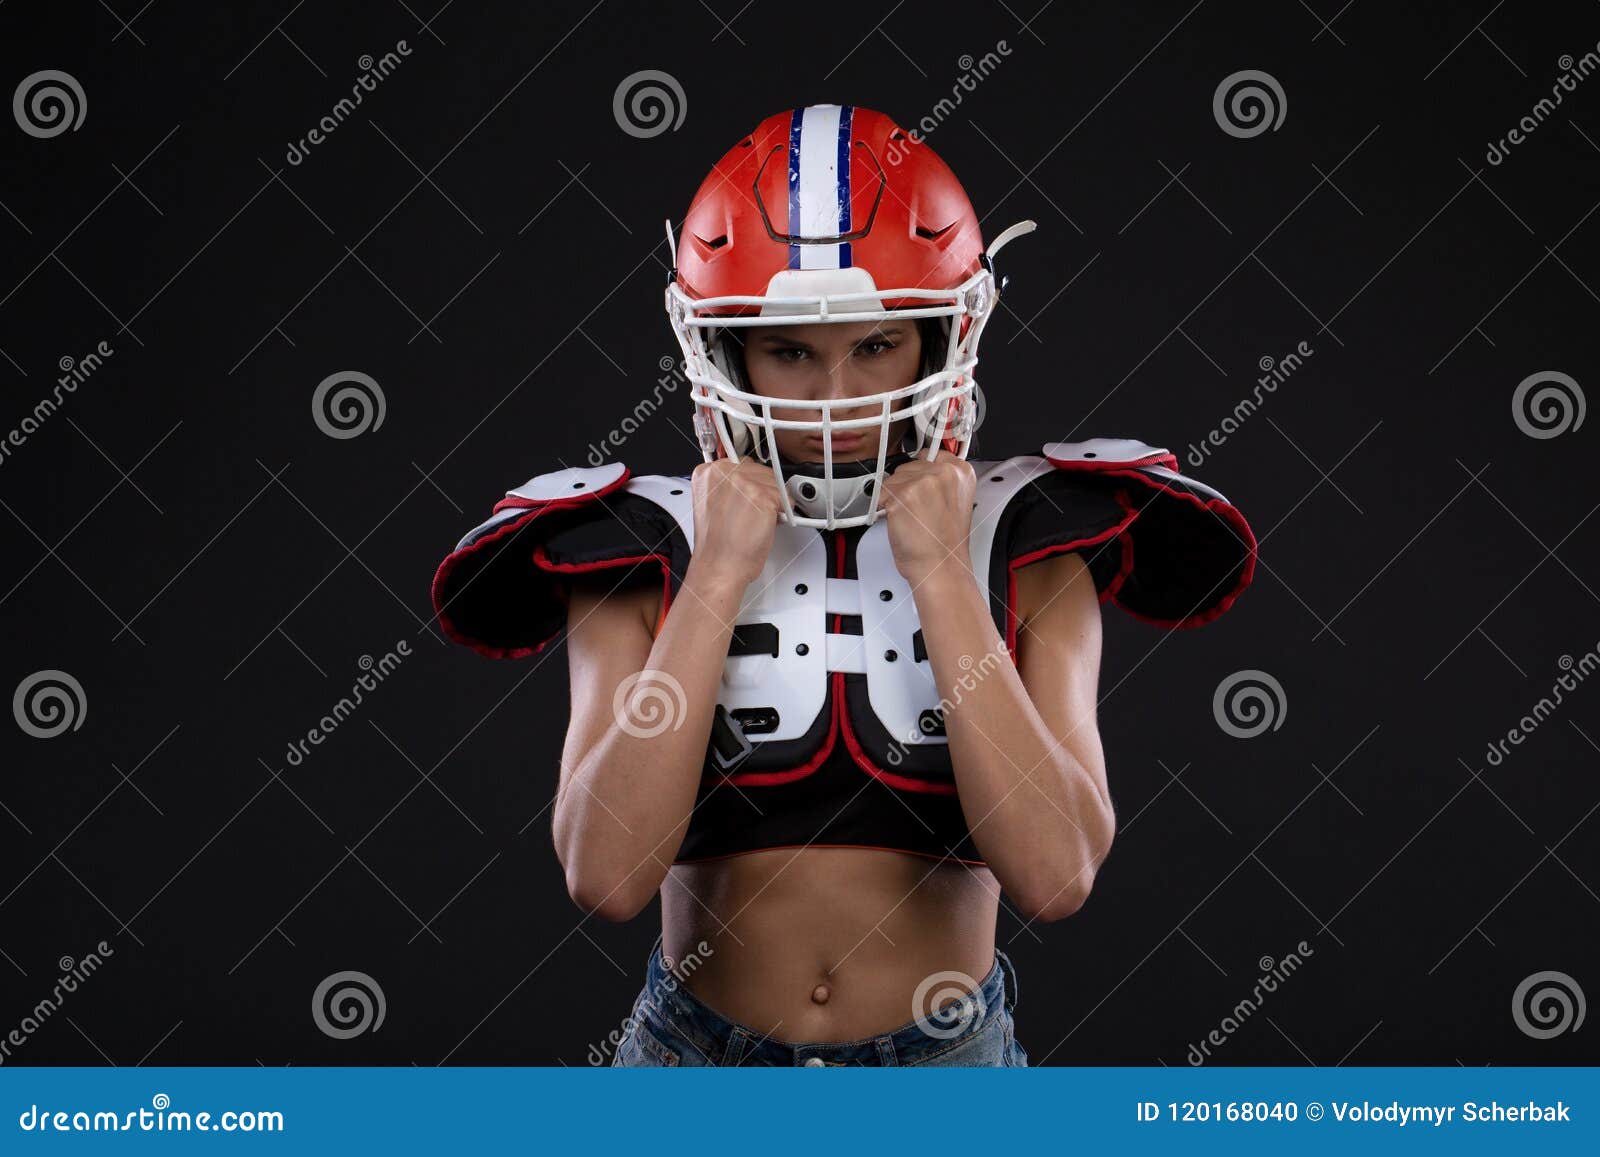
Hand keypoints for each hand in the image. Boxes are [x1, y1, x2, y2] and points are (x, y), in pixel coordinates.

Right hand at [688, 457, 784, 589]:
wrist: (719, 567)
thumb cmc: (717, 546)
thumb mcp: (713, 505)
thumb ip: (728, 487)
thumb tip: (751, 482)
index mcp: (706, 473)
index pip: (740, 464)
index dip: (750, 482)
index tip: (750, 495)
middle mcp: (722, 472)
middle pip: (759, 470)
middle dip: (763, 491)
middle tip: (753, 514)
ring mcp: (742, 481)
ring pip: (773, 482)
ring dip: (773, 502)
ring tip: (756, 521)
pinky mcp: (761, 494)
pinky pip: (784, 496)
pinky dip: (782, 512)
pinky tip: (766, 524)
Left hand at [878, 449, 976, 586]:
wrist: (940, 566)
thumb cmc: (944, 543)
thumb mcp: (955, 502)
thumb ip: (941, 481)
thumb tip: (920, 471)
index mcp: (961, 471)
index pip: (929, 454)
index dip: (920, 472)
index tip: (920, 484)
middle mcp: (943, 472)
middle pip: (908, 466)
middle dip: (906, 487)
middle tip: (919, 511)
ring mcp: (922, 482)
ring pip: (892, 479)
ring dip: (895, 498)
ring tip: (912, 518)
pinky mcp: (902, 495)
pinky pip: (881, 494)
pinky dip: (885, 509)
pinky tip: (902, 522)